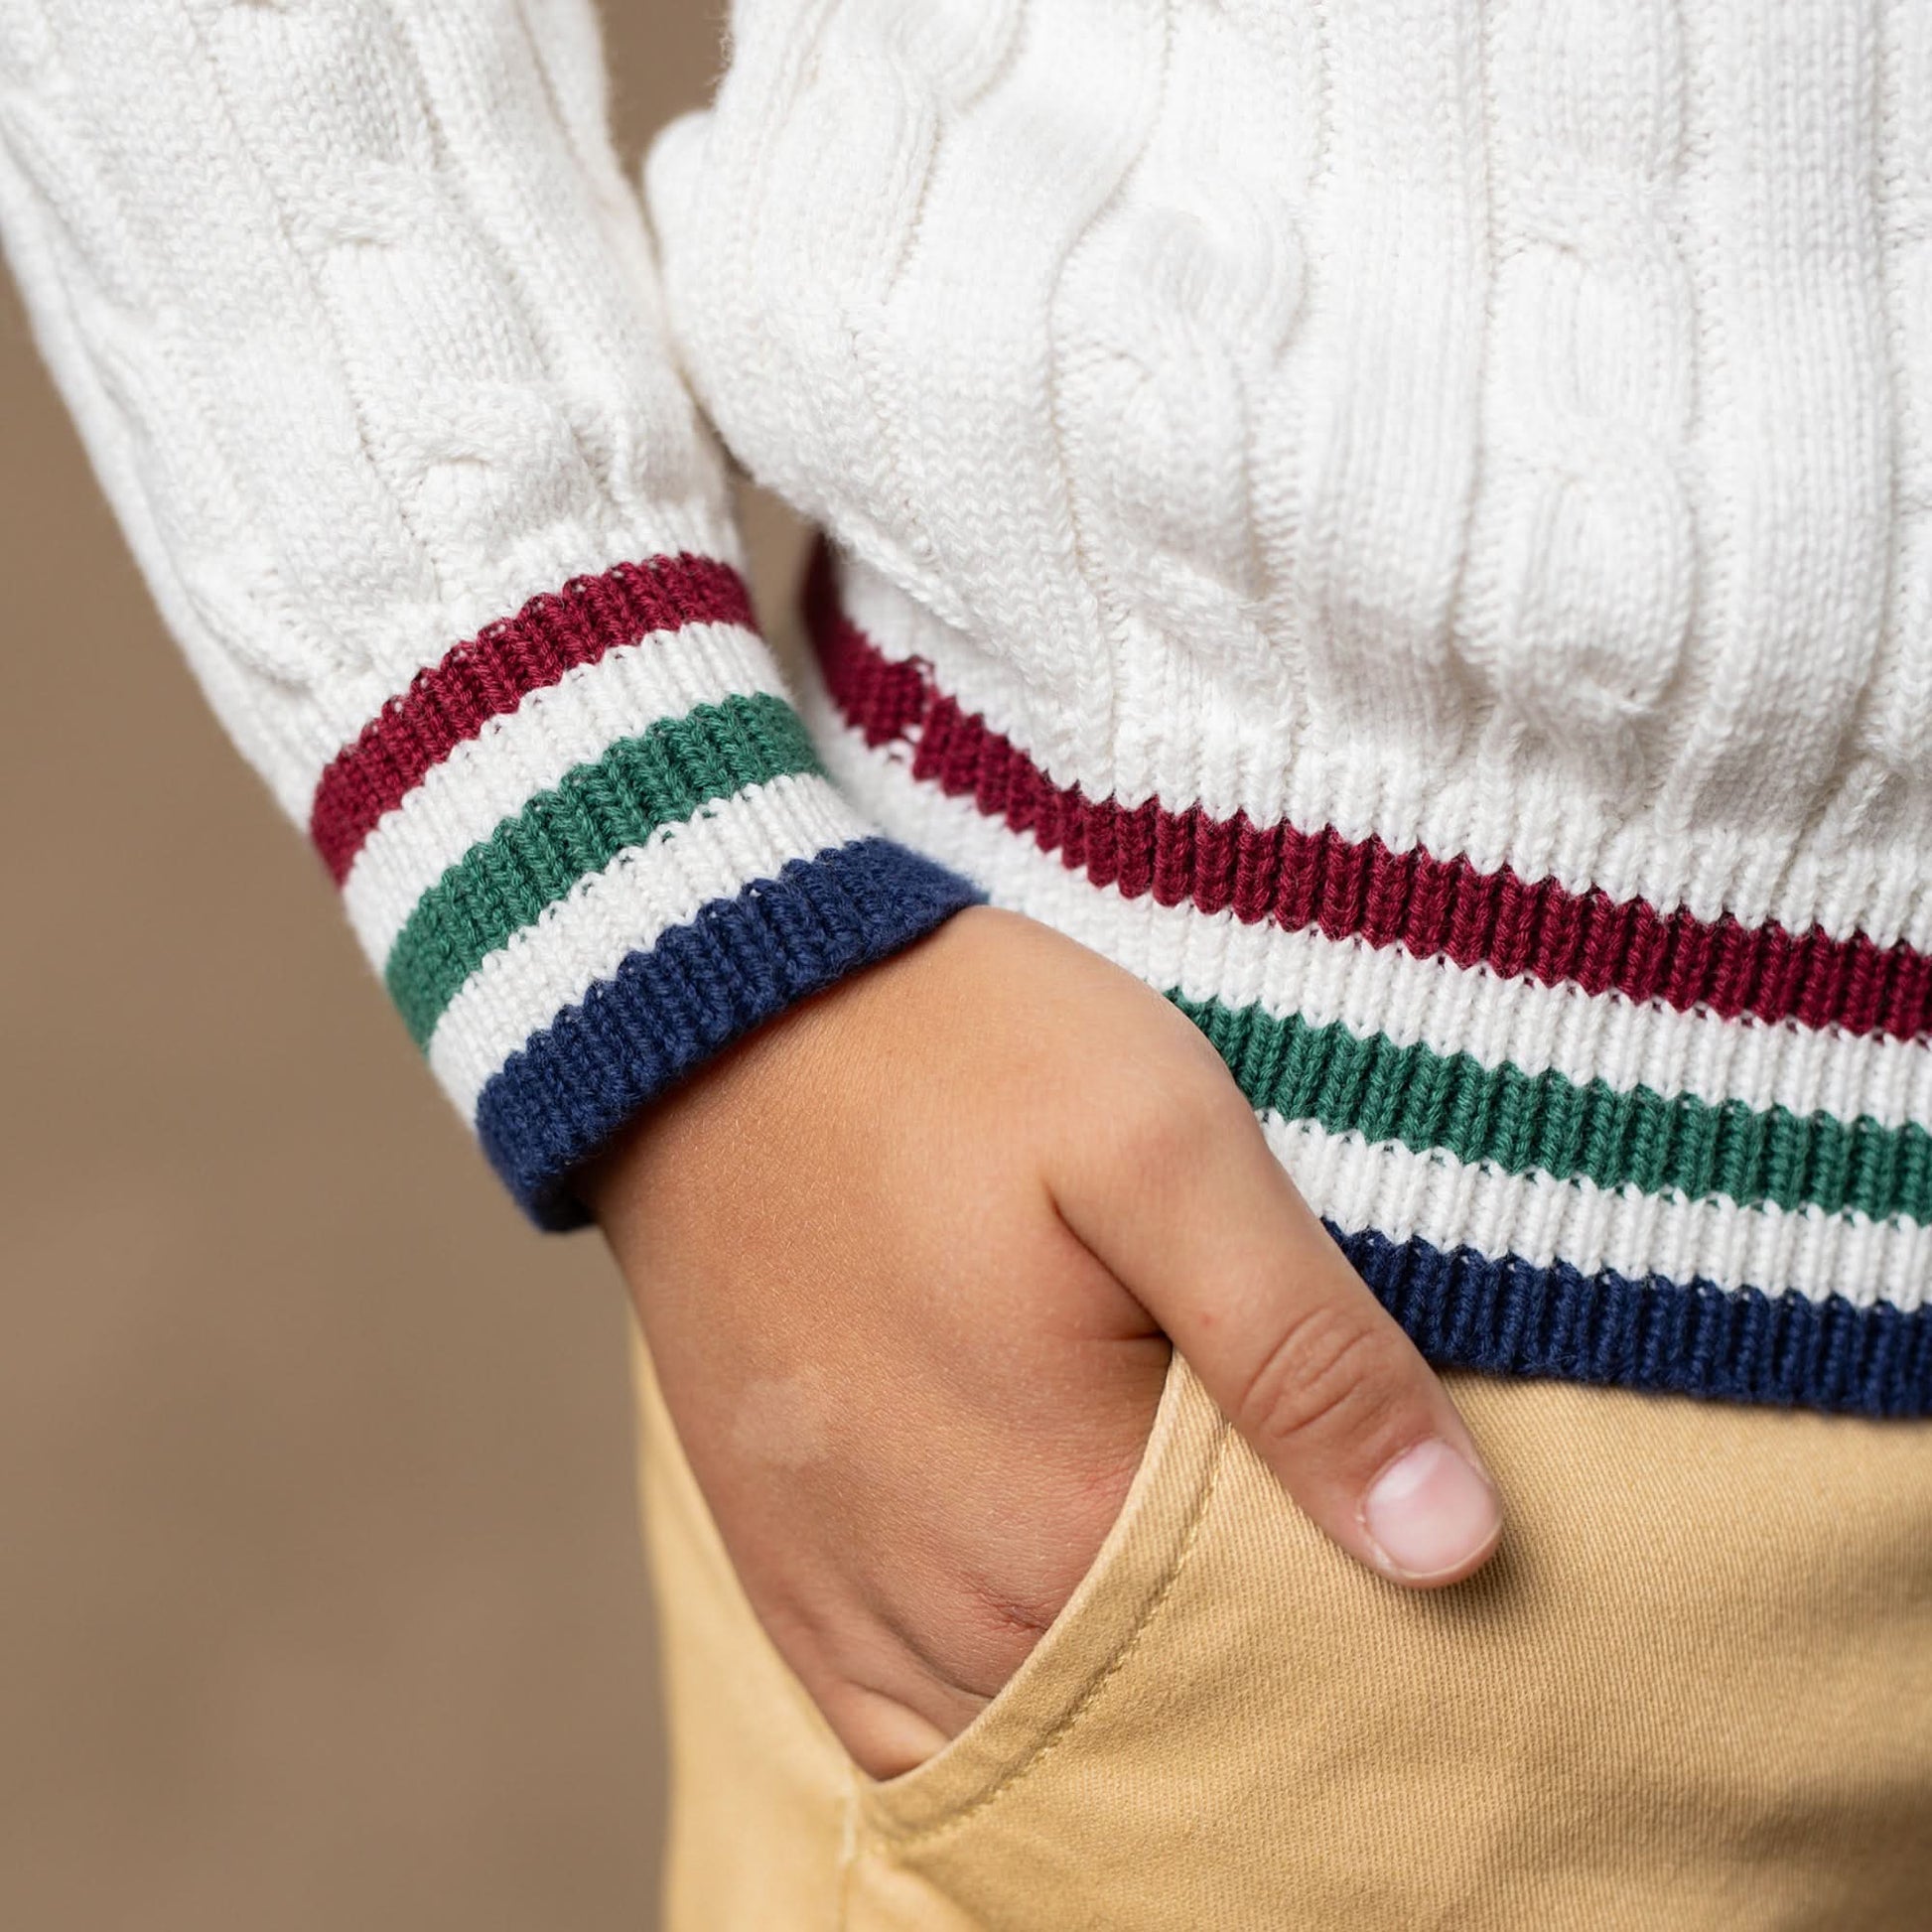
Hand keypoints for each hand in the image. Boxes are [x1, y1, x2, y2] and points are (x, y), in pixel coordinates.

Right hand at [585, 906, 1501, 1778]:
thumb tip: (1452, 1546)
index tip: (1420, 1544)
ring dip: (1134, 1708)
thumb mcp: (1163, 1146)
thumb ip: (1303, 1351)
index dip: (1377, 1612)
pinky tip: (1052, 1664)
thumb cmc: (954, 1055)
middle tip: (1312, 1558)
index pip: (1289, 1663)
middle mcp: (954, 1613)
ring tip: (1202, 1614)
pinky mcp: (787, 1576)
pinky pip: (903, 1741)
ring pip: (1041, 1747)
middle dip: (1259, 1670)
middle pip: (1167, 1721)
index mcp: (1071, 1522)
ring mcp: (852, 1606)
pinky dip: (996, 1728)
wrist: (717, 1013)